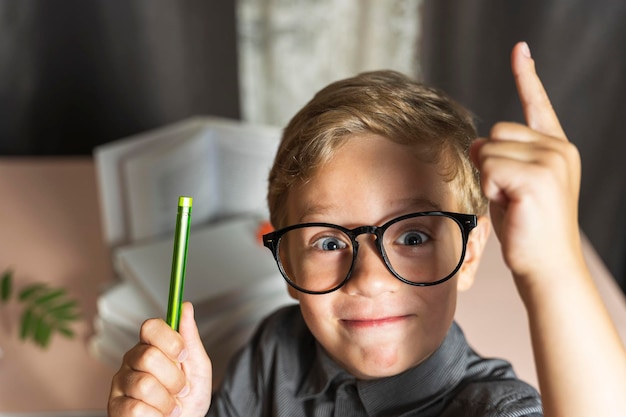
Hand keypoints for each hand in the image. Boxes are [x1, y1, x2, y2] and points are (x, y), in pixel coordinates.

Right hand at [108, 302, 211, 416]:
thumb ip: (190, 338)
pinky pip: (135, 409)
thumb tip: (186, 306)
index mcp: (152, 345)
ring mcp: (121, 383)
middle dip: (174, 378)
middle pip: (149, 356)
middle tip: (181, 389)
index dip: (170, 340)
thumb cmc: (189, 397)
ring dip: (167, 401)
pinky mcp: (115, 407)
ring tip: (171, 406)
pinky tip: (158, 416)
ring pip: (144, 385)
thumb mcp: (198, 367)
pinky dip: (156, 416)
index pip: (150, 327)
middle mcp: (132, 360)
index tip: (183, 356)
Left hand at [470, 42, 582, 292]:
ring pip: (488, 151)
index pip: (537, 105)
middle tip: (508, 194)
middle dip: (489, 162)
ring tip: (512, 203)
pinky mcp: (537, 176)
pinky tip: (511, 206)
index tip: (520, 49)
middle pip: (496, 132)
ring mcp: (551, 161)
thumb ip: (502, 159)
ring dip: (488, 179)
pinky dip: (490, 189)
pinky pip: (489, 168)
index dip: (527, 76)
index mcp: (555, 149)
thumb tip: (477, 144)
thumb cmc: (528, 230)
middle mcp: (558, 149)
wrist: (547, 266)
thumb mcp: (514, 187)